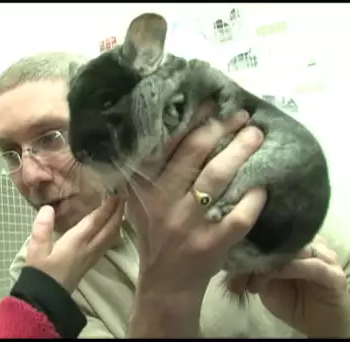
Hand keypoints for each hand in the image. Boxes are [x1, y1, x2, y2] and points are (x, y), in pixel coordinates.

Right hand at [25, 197, 124, 292]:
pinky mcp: (89, 264)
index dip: (107, 207)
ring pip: (111, 238)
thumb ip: (42, 229)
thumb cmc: (40, 274)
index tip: (116, 194)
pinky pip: (106, 245)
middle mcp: (88, 249)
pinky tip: (111, 231)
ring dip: (117, 223)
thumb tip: (48, 208)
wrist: (45, 301)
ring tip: (120, 211)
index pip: (96, 221)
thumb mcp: (36, 251)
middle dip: (117, 213)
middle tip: (123, 197)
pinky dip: (112, 234)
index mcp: (76, 243)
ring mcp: (91, 258)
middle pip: (109, 229)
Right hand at [126, 108, 265, 294]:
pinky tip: (263, 185)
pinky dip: (254, 197)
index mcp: (143, 188)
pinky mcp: (211, 243)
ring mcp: (188, 224)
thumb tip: (175, 127)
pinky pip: (239, 214)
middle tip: (241, 116)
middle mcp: (162, 202)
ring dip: (240, 152)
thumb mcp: (141, 202)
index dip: (192, 120)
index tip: (211, 102)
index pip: (166, 144)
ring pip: (217, 178)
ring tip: (255, 136)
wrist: (165, 281)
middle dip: (221, 128)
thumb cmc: (154, 233)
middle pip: (194, 154)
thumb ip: (149, 171)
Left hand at [228, 235, 349, 337]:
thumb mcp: (264, 283)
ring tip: (252, 273)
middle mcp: (312, 245)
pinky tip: (271, 274)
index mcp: (295, 242)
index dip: (250, 237)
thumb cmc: (290, 300)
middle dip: (258, 248)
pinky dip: (288, 268)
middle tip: (237, 260)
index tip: (230, 245)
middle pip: (282, 236)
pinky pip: (311, 266)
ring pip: (296, 248)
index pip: (272, 229)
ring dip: (271, 259)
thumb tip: (233, 258)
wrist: (317, 324)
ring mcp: (325, 258)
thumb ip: (253, 268)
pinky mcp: (333, 275)